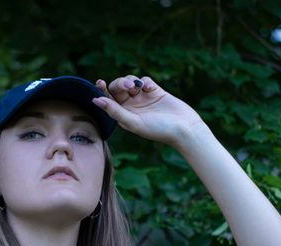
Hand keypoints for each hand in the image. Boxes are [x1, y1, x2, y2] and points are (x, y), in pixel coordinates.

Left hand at [92, 75, 206, 147]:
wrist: (184, 128)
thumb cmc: (158, 130)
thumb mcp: (134, 122)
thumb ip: (114, 111)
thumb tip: (96, 100)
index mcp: (123, 115)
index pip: (108, 99)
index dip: (102, 90)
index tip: (99, 82)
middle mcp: (131, 106)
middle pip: (117, 88)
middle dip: (121, 84)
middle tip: (130, 87)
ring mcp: (142, 98)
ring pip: (129, 81)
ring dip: (131, 81)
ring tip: (138, 87)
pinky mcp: (155, 91)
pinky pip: (144, 80)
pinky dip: (144, 82)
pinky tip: (150, 89)